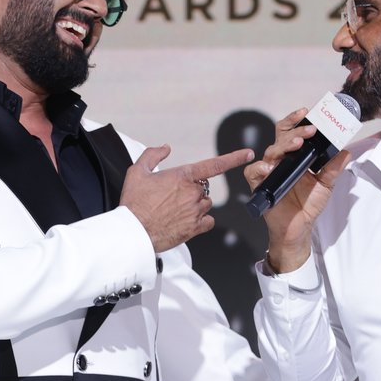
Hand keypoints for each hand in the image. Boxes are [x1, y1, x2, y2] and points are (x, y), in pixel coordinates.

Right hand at [121, 145, 253, 251]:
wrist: (133, 231)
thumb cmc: (134, 204)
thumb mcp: (137, 171)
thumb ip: (153, 155)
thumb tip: (165, 148)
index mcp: (182, 176)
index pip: (215, 164)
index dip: (234, 158)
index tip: (247, 154)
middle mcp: (192, 193)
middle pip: (203, 188)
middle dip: (190, 191)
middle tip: (171, 198)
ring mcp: (196, 211)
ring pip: (205, 204)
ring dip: (195, 205)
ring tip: (174, 210)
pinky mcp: (195, 228)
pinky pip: (207, 221)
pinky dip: (200, 221)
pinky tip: (185, 221)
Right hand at [242, 109, 352, 272]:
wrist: (298, 228)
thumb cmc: (308, 204)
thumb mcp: (326, 184)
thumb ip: (334, 167)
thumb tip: (345, 151)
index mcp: (295, 156)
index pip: (292, 132)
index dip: (297, 120)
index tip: (307, 112)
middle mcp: (282, 160)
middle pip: (282, 136)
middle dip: (295, 130)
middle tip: (310, 130)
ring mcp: (270, 171)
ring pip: (271, 150)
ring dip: (284, 145)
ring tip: (297, 144)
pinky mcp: (260, 185)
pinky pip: (253, 172)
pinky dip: (259, 167)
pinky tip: (269, 167)